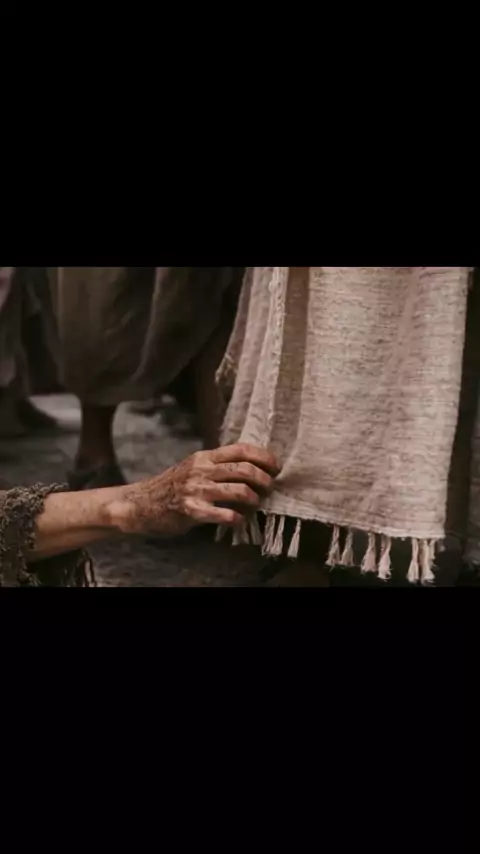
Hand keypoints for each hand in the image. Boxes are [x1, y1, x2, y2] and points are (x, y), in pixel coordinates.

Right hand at [111, 443, 279, 537]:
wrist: (141, 504)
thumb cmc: (172, 487)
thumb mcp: (194, 467)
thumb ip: (217, 465)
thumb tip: (251, 468)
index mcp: (205, 456)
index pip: (241, 450)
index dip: (264, 457)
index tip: (276, 467)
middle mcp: (202, 469)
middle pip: (245, 469)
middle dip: (264, 479)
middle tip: (269, 488)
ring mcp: (197, 489)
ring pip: (239, 490)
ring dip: (254, 499)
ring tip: (255, 504)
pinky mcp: (192, 510)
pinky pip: (224, 514)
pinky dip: (237, 519)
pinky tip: (238, 521)